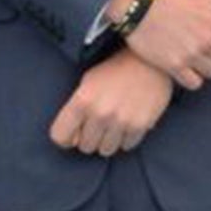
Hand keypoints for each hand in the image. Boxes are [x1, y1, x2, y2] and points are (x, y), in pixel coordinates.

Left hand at [49, 48, 173, 155]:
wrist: (149, 59)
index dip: (66, 136)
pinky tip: (128, 122)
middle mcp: (100, 113)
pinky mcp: (140, 125)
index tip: (75, 132)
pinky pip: (126, 147)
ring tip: (114, 123)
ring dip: (108, 140)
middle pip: (85, 146)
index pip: (60, 137)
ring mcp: (121, 121)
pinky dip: (126, 138)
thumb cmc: (115, 69)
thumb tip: (74, 139)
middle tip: (99, 124)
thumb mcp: (88, 81)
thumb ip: (77, 109)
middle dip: (90, 137)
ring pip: (105, 150)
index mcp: (82, 100)